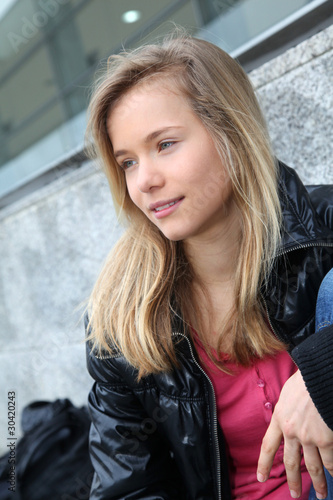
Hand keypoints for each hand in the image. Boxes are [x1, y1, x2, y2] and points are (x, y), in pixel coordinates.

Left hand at [257, 369, 332, 498]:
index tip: (261, 477)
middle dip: (293, 481)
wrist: (318, 377)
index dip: (264, 464)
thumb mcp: (287, 394)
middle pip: (290, 463)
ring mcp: (309, 437)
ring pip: (313, 467)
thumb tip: (288, 416)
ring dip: (318, 483)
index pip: (268, 446)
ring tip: (322, 494)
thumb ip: (286, 409)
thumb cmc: (305, 380)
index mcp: (279, 418)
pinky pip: (330, 461)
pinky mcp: (326, 439)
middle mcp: (291, 432)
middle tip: (295, 495)